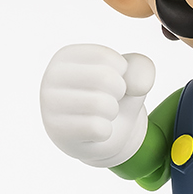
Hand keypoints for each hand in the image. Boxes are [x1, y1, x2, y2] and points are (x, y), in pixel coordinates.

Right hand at [40, 45, 154, 167]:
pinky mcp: (58, 132)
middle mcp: (51, 77)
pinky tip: (94, 132)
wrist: (101, 137)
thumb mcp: (132, 77)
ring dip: (112, 113)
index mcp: (66, 57)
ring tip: (101, 115)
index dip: (121, 75)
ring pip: (101, 105)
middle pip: (105, 79)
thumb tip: (137, 86)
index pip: (107, 58)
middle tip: (108, 101)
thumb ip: (142, 68)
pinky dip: (106, 132)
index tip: (110, 84)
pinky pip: (98, 129)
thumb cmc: (113, 99)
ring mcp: (50, 106)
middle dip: (118, 93)